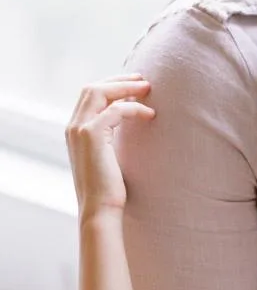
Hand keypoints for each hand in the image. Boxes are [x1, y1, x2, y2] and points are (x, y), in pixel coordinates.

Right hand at [65, 75, 152, 217]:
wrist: (100, 209)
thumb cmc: (109, 190)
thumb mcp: (108, 158)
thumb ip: (111, 139)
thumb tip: (129, 125)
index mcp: (75, 131)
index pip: (89, 96)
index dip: (111, 86)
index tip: (133, 86)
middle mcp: (73, 127)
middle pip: (92, 88)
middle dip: (118, 80)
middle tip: (143, 80)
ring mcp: (79, 129)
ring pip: (100, 92)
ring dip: (125, 88)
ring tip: (148, 89)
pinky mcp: (91, 135)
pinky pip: (115, 110)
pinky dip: (134, 108)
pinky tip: (150, 115)